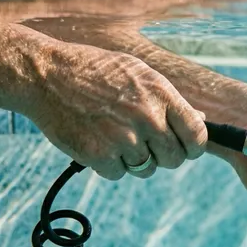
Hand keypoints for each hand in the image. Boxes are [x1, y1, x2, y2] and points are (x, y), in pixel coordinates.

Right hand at [20, 40, 207, 179]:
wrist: (46, 74)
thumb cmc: (96, 72)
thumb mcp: (139, 74)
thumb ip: (169, 100)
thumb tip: (201, 119)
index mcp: (161, 94)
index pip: (197, 135)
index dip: (194, 146)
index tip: (185, 147)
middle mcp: (147, 117)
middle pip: (174, 159)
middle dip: (163, 156)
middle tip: (144, 143)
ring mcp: (123, 138)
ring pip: (146, 169)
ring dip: (134, 160)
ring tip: (115, 135)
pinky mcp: (99, 155)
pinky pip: (119, 174)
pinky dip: (109, 164)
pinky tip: (97, 141)